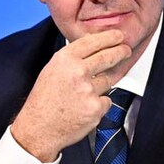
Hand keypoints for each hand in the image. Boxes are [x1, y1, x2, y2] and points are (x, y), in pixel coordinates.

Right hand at [11, 29, 131, 161]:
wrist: (39, 128)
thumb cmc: (44, 100)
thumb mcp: (52, 70)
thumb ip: (72, 57)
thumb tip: (93, 44)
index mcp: (64, 59)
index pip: (93, 41)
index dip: (109, 37)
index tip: (118, 36)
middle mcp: (77, 71)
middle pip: (108, 57)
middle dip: (120, 52)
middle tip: (125, 51)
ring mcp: (88, 90)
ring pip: (108, 80)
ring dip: (102, 85)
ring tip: (84, 93)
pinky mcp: (96, 107)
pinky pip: (107, 100)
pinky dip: (99, 104)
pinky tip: (84, 108)